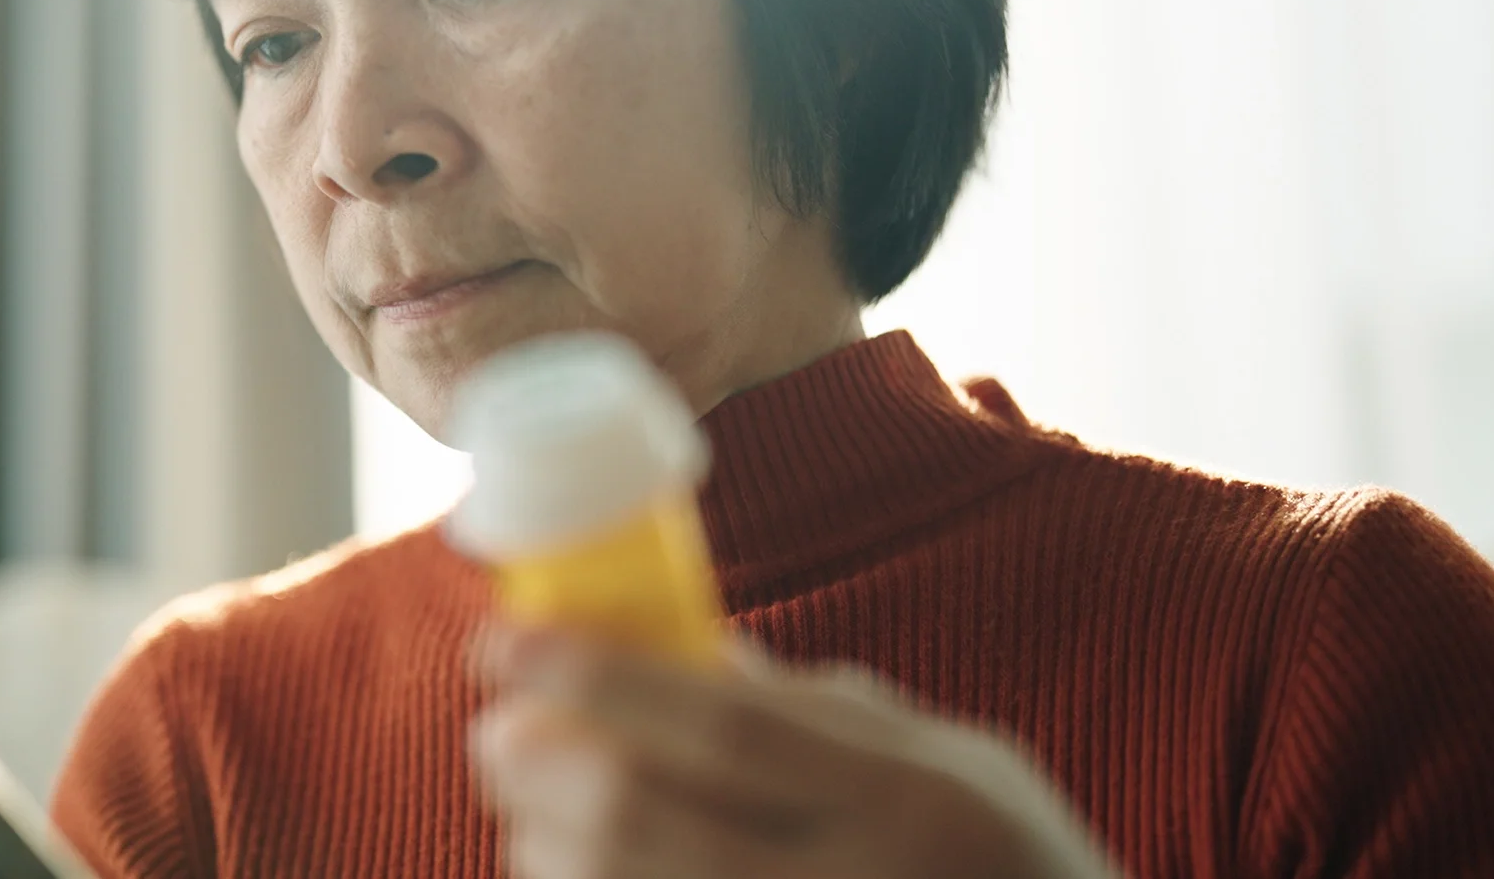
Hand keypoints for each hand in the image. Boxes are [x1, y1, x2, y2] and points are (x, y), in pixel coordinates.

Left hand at [469, 622, 1119, 878]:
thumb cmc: (998, 867)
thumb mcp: (947, 765)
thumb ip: (815, 713)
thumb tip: (662, 642)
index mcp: (923, 799)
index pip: (728, 729)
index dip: (595, 679)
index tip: (502, 639)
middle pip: (649, 825)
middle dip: (540, 767)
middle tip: (494, 730)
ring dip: (545, 855)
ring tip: (524, 814)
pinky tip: (569, 878)